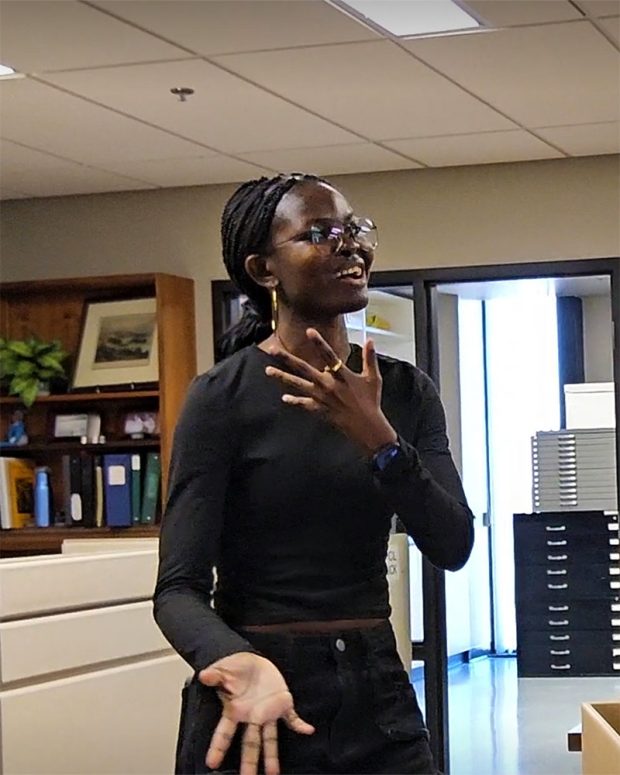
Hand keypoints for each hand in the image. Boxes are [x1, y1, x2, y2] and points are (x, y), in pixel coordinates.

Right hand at [199, 651, 313, 774]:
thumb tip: (204, 676)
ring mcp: (267, 713)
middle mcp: (251, 717)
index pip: (224, 733)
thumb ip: (216, 676)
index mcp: (235, 711)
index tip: (211, 763)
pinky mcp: (282, 705)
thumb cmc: (236, 669)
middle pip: (249, 743)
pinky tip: (307, 730)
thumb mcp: (224, 670)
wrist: (253, 661)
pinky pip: (292, 718)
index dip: (218, 747)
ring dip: (272, 755)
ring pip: (269, 738)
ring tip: (273, 773)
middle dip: (249, 761)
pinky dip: (299, 725)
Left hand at [265, 328, 396, 454]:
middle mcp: (328, 385)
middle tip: (272, 349)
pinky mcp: (319, 409)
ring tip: (267, 370)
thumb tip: (371, 340)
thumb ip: (369, 358)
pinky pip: (304, 404)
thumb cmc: (371, 401)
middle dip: (287, 358)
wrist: (366, 427)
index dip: (319, 343)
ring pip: (298, 385)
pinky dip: (294, 401)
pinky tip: (284, 398)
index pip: (329, 355)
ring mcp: (321, 397)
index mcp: (342, 375)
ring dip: (282, 377)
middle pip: (304, 368)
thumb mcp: (373, 378)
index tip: (308, 331)